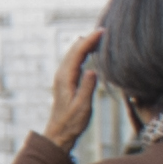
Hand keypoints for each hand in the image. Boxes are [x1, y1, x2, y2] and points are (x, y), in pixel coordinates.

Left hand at [45, 31, 101, 147]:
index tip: (102, 31)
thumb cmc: (71, 122)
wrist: (59, 133)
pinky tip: (90, 52)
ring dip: (85, 44)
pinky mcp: (65, 81)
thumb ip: (87, 88)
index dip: (89, 40)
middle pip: (74, 49)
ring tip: (99, 37)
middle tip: (104, 30)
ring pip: (73, 54)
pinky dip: (82, 52)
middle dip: (88, 38)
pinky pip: (73, 61)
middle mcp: (61, 74)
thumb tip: (92, 70)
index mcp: (65, 78)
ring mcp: (62, 77)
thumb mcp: (82, 107)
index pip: (77, 53)